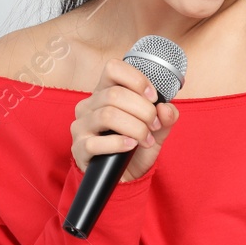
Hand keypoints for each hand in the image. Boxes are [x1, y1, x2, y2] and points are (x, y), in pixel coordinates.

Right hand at [69, 58, 179, 182]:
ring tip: (146, 139)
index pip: (113, 68)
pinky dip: (119, 143)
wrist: (127, 176)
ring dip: (134, 128)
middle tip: (154, 125)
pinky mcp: (79, 148)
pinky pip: (95, 143)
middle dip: (143, 110)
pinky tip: (131, 146)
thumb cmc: (137, 146)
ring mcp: (81, 126)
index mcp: (105, 92)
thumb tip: (166, 108)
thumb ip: (166, 117)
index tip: (153, 97)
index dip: (136, 80)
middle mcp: (89, 105)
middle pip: (114, 95)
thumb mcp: (158, 129)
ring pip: (107, 115)